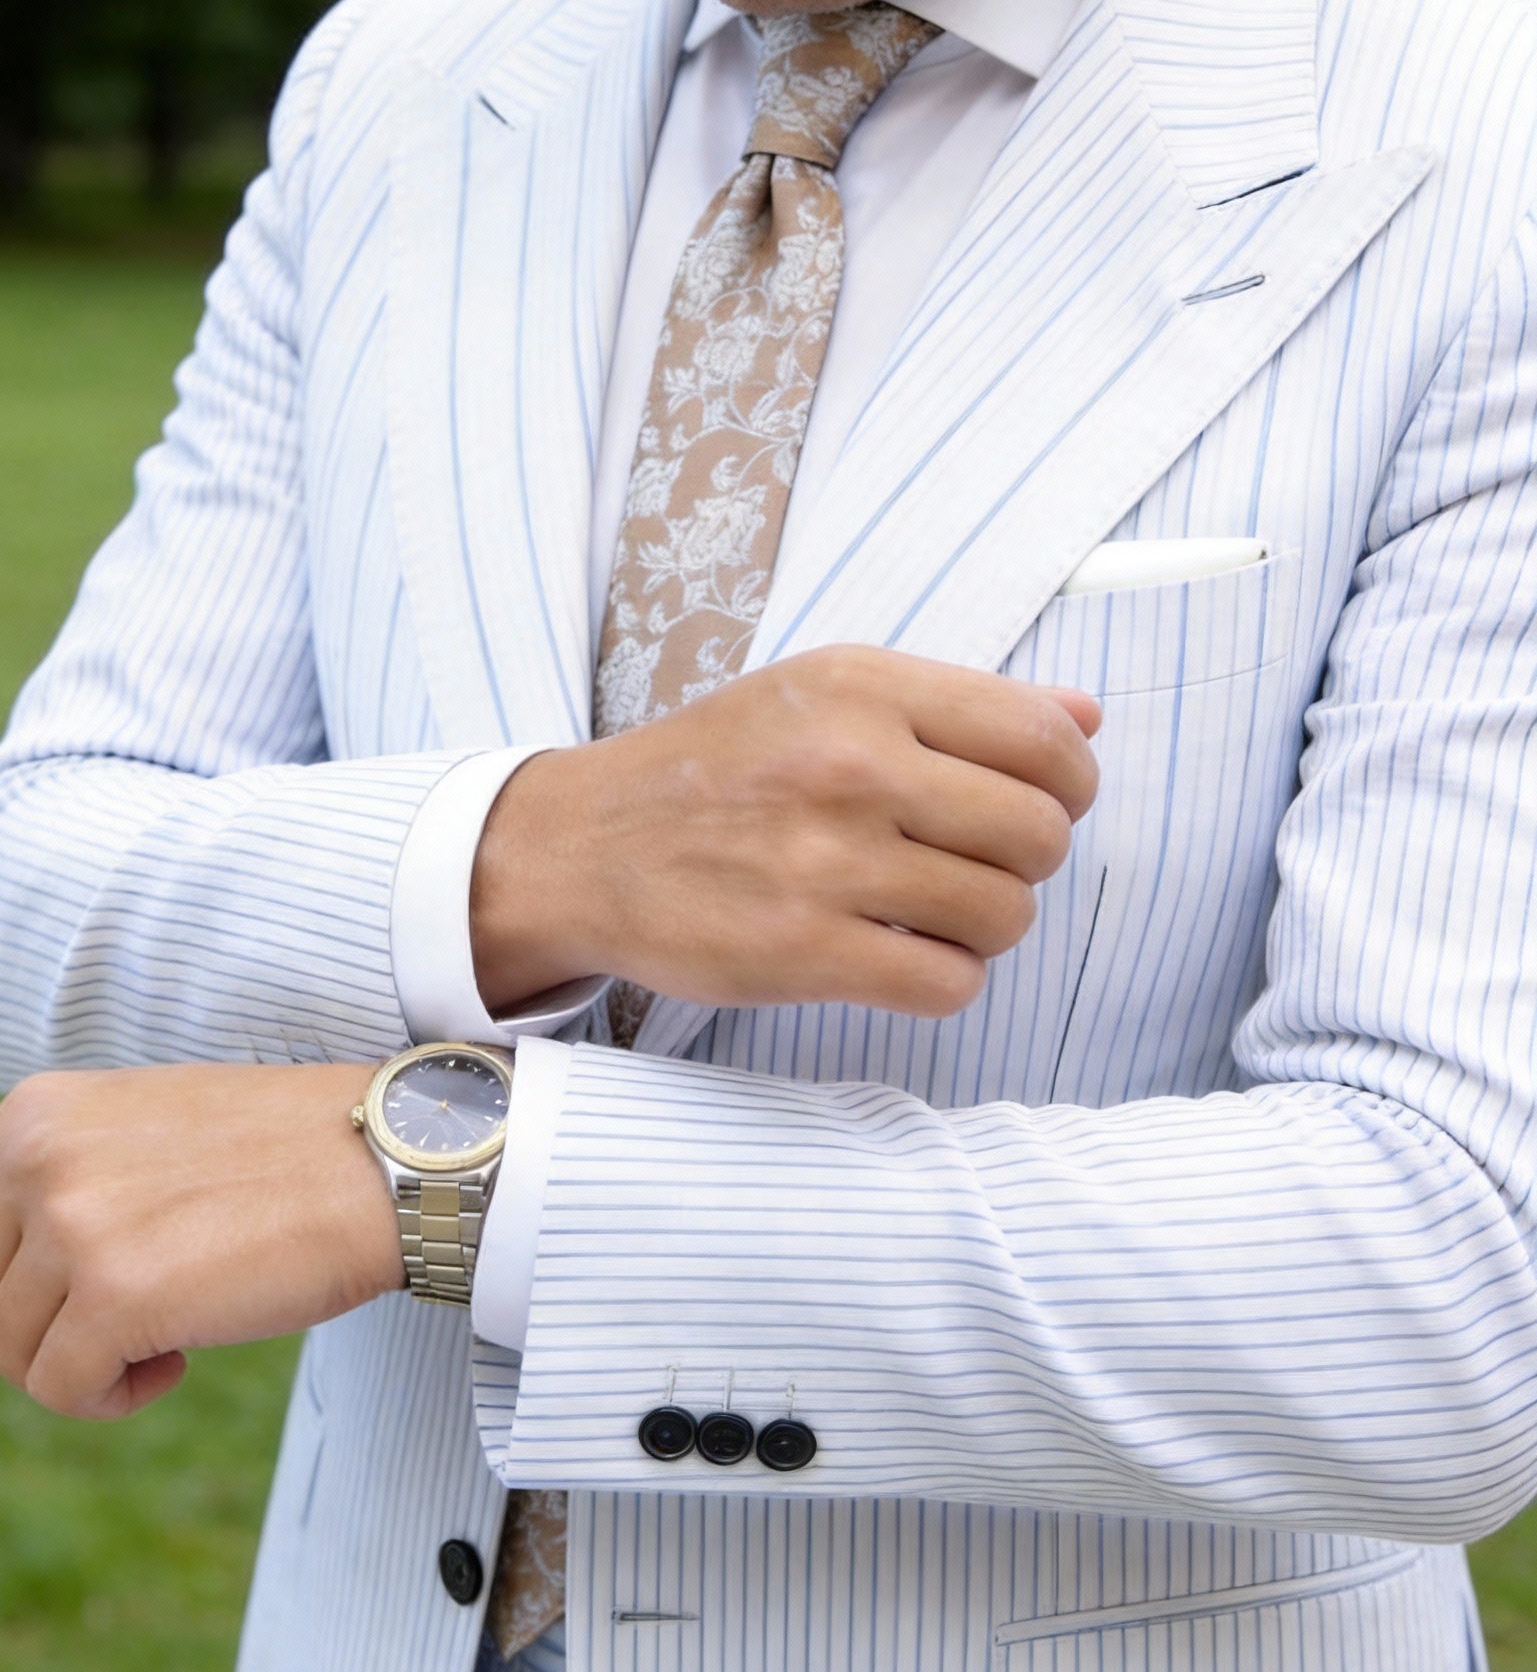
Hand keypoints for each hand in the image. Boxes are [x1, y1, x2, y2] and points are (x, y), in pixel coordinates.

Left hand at [0, 1062, 399, 1418]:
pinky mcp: (114, 1295)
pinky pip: (63, 1390)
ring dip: (79, 1371)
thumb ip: (65, 1177)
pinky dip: (110, 1399)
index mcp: (37, 1110)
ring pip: (12, 1355)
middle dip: (26, 1348)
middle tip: (113, 1346)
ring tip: (164, 1343)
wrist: (380, 1159)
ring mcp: (70, 1223)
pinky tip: (176, 1364)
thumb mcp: (141, 1130)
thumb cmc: (280, 1152)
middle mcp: (38, 1157)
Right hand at [472, 644, 1100, 1019]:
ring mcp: (827, 861)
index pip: (1042, 737)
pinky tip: (900, 954)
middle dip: (1025, 861)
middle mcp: (850, 765)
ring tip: (932, 911)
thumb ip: (957, 704)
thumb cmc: (715, 768)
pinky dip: (942, 978)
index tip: (1036, 802)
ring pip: (1005, 914)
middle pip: (1039, 833)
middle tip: (972, 863)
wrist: (586, 845)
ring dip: (986, 926)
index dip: (1068, 783)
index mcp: (863, 688)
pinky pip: (948, 983)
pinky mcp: (804, 951)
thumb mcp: (822, 694)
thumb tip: (1086, 718)